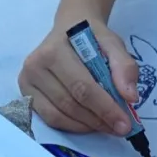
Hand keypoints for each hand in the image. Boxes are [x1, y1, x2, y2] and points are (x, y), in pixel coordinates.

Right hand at [19, 16, 137, 134]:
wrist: (69, 28)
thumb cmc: (90, 37)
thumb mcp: (113, 43)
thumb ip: (124, 67)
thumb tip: (130, 97)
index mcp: (54, 50)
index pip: (82, 87)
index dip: (105, 108)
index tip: (125, 124)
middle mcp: (35, 66)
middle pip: (70, 104)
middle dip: (98, 120)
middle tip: (119, 128)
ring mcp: (27, 82)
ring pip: (58, 116)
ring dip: (85, 126)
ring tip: (106, 126)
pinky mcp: (26, 95)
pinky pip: (50, 119)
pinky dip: (72, 126)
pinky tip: (88, 123)